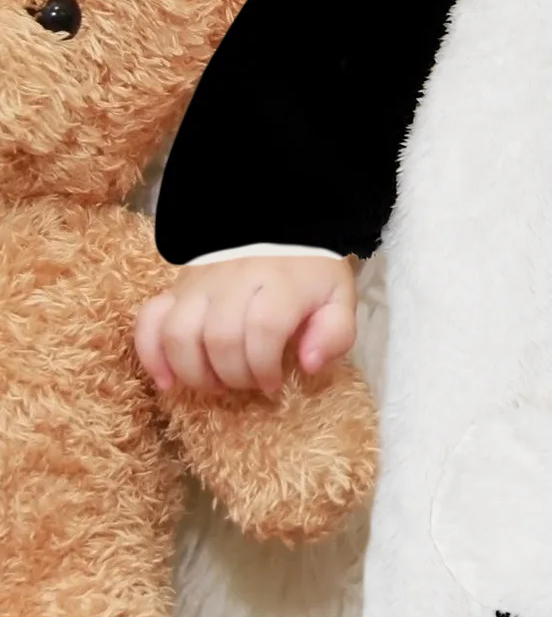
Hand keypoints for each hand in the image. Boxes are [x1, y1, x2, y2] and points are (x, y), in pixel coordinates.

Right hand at [134, 254, 357, 394]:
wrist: (281, 232)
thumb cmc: (309, 276)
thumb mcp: (337, 299)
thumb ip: (334, 332)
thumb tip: (309, 365)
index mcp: (281, 282)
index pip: (263, 329)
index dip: (265, 366)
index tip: (274, 383)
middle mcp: (235, 280)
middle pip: (220, 337)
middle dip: (234, 375)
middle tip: (249, 384)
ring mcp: (200, 283)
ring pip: (179, 332)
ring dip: (194, 372)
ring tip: (216, 384)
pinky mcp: (175, 288)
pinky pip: (148, 321)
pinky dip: (151, 356)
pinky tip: (168, 382)